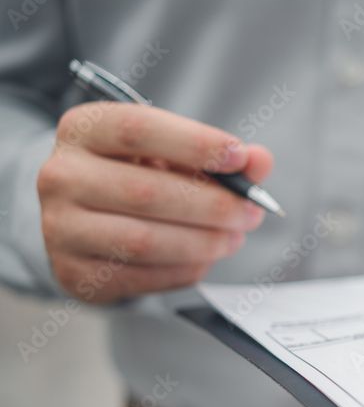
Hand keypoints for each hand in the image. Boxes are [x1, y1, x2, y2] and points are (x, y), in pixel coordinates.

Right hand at [37, 103, 272, 302]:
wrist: (86, 220)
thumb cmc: (137, 175)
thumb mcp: (173, 154)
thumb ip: (219, 155)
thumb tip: (259, 161)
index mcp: (83, 129)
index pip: (137, 129)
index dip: (194, 143)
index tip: (239, 157)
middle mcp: (61, 175)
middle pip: (146, 191)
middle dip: (212, 205)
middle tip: (250, 212)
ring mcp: (61, 227)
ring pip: (144, 240)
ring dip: (202, 242)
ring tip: (233, 237)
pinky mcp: (74, 273)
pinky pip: (141, 276)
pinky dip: (184, 269)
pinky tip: (205, 258)